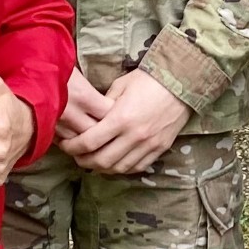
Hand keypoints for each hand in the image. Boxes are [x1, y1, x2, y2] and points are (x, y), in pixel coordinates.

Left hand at [59, 66, 187, 174]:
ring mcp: (148, 145)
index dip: (72, 147)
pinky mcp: (159, 149)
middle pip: (101, 160)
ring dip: (101, 167)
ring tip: (93, 160)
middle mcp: (134, 136)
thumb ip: (103, 105)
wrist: (182, 83)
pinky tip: (114, 162)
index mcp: (121, 118)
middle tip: (76, 156)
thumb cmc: (148, 80)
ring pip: (118, 168)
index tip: (65, 144)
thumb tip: (90, 119)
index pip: (89, 142)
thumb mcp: (120, 86)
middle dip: (83, 161)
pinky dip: (122, 168)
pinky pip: (137, 167)